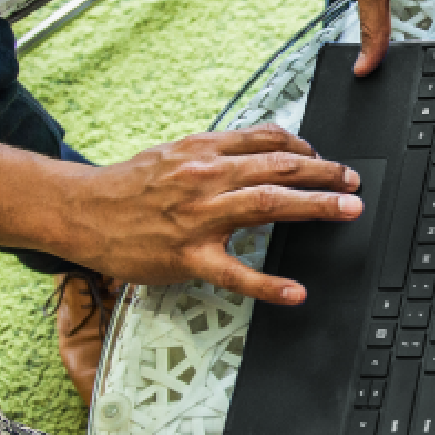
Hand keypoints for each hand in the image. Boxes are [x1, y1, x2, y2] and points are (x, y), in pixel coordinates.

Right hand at [60, 125, 367, 309]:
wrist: (79, 210)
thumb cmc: (128, 186)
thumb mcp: (174, 154)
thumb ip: (219, 152)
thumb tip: (268, 148)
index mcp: (202, 151)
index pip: (266, 141)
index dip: (305, 149)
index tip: (328, 160)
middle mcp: (204, 178)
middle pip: (277, 169)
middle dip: (323, 174)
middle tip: (355, 183)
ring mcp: (197, 218)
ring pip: (266, 207)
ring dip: (314, 207)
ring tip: (348, 210)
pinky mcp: (187, 256)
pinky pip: (234, 273)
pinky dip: (268, 285)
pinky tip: (295, 292)